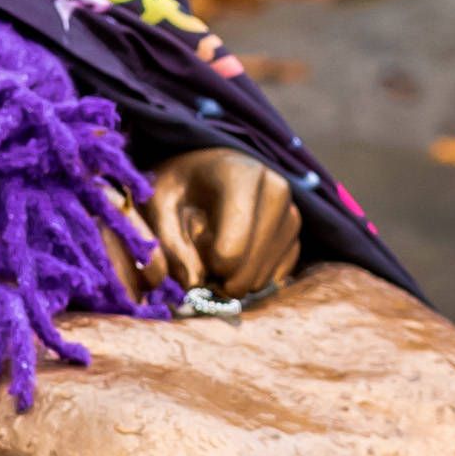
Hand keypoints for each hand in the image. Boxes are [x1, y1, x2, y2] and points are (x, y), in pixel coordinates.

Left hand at [141, 148, 302, 303]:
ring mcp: (291, 214)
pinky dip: (252, 276)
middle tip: (200, 260)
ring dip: (234, 278)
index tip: (192, 251)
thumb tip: (194, 284)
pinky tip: (238, 255)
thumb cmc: (180, 185)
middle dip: (220, 279)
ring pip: (263, 279)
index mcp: (241, 176)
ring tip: (217, 250)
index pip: (231, 250)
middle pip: (250, 271)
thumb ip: (168, 243)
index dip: (206, 267)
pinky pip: (276, 278)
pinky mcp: (296, 236)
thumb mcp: (158, 203)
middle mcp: (277, 191)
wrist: (208, 171)